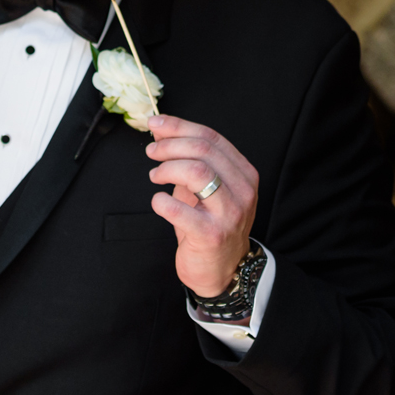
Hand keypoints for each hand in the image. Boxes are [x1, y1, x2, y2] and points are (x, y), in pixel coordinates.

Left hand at [145, 113, 258, 298]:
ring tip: (155, 176)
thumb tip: (160, 129)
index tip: (155, 124)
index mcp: (244, 173)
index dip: (179, 126)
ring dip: (167, 168)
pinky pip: (179, 209)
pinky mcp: (212, 235)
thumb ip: (187, 159)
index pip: (212, 138)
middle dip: (170, 146)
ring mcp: (230, 213)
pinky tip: (158, 202)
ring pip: (197, 172)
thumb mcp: (203, 188)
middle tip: (151, 153)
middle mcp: (242, 190)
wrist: (221, 269)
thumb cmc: (209, 224)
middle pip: (203, 151)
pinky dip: (161, 201)